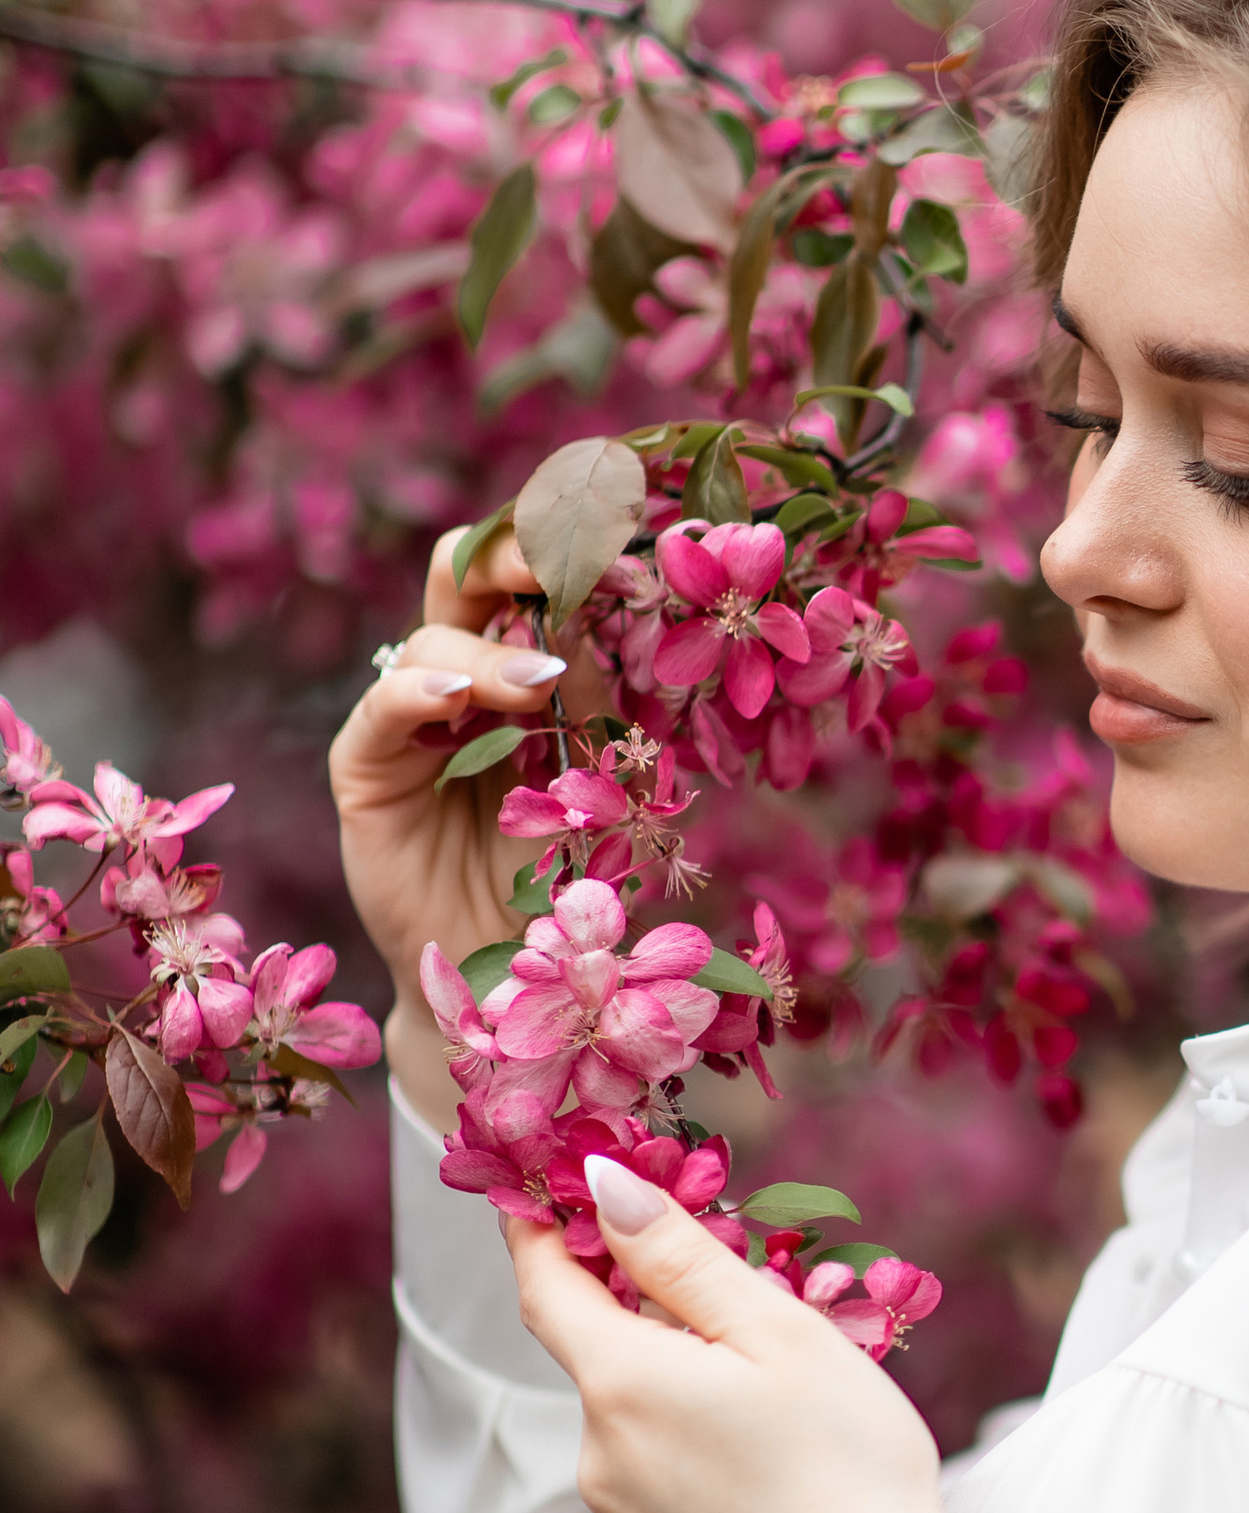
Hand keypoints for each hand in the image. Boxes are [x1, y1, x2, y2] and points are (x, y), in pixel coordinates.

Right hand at [327, 528, 590, 1121]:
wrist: (513, 972)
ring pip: (432, 640)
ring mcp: (408, 720)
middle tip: (564, 564)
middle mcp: (460, 681)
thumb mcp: (594, 775)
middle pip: (462, 574)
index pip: (526, 580)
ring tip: (538, 687)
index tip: (619, 540)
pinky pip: (381, 708)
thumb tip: (592, 619)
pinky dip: (418, 693)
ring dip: (491, 654)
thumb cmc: (561, 874)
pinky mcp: (365, 766)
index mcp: (521, 669)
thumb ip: (590, 703)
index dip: (561, 549)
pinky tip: (454, 701)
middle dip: (511, 554)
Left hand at [508, 1161, 1001, 1512]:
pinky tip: (776, 1489)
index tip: (556, 1193)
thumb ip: (681, 1258)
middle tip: (747, 1314)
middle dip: (655, 1326)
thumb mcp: (779, 1335)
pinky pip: (662, 1497)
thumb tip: (604, 1187)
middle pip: (605, 1361)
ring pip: (638, 1432)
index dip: (543, 1233)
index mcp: (622, 1383)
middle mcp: (600, 1460)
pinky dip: (701, 1472)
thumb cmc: (848, 1469)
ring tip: (785, 1419)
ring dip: (684, 1404)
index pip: (546, 1287)